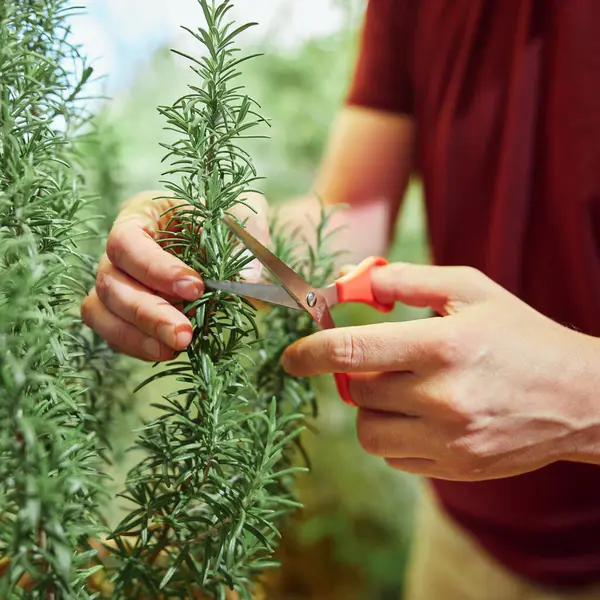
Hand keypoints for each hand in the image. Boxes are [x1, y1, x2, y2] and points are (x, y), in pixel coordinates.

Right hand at [81, 190, 269, 360]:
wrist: (227, 245)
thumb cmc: (228, 223)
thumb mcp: (244, 214)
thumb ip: (249, 237)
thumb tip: (248, 279)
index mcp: (141, 214)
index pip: (128, 241)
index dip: (156, 268)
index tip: (195, 288)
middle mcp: (120, 249)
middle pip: (110, 281)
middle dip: (147, 312)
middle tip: (184, 334)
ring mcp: (116, 281)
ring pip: (100, 310)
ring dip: (136, 334)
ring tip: (174, 349)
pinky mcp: (121, 311)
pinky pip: (113, 332)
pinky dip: (137, 345)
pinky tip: (166, 352)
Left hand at [281, 263, 599, 480]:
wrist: (577, 397)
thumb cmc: (519, 335)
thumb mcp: (469, 290)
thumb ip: (406, 281)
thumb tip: (350, 282)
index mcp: (441, 346)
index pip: (350, 352)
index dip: (309, 353)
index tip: (290, 357)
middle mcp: (441, 398)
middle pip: (354, 393)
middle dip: (352, 375)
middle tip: (379, 362)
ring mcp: (447, 440)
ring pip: (368, 431)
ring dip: (370, 408)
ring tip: (402, 390)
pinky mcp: (453, 468)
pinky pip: (394, 456)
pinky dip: (394, 435)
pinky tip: (423, 416)